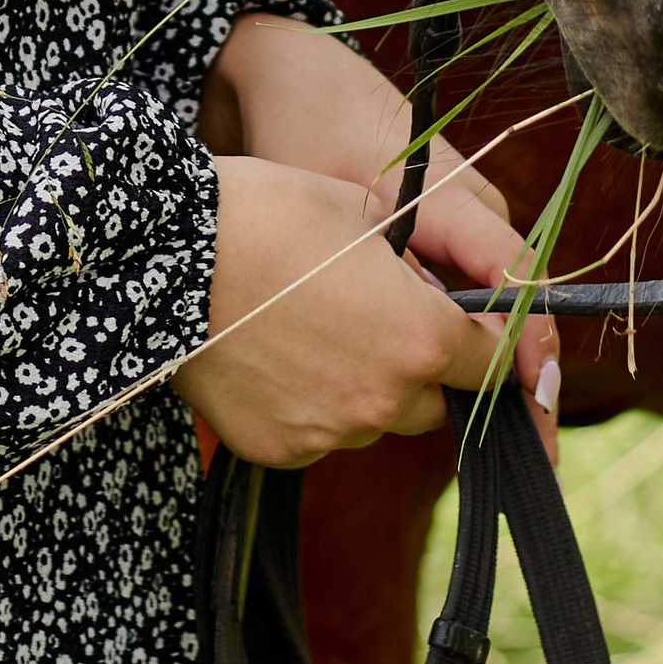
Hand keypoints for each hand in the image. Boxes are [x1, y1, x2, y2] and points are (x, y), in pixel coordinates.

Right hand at [172, 158, 541, 470]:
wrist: (170, 255)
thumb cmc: (272, 212)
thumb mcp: (362, 214)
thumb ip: (414, 268)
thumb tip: (430, 294)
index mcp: (423, 337)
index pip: (492, 363)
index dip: (484, 341)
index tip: (467, 326)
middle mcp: (386, 399)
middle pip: (433, 401)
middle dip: (421, 368)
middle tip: (378, 320)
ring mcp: (330, 432)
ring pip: (373, 420)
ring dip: (364, 388)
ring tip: (313, 330)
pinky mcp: (281, 451)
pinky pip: (318, 435)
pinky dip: (311, 405)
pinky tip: (275, 356)